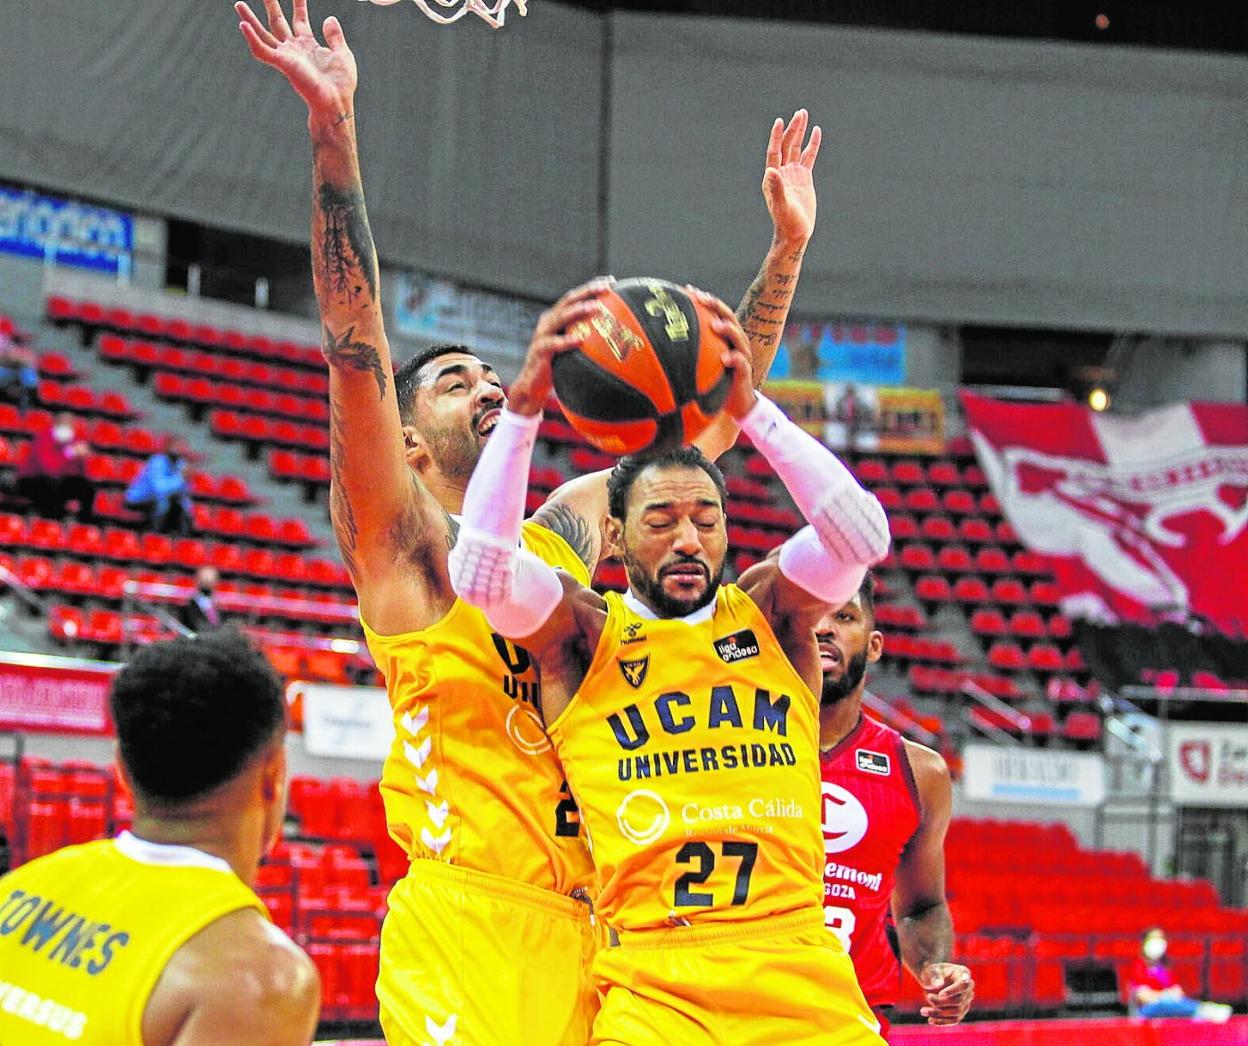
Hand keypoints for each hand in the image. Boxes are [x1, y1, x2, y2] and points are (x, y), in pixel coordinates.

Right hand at [236, 0, 356, 131]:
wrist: (335, 101)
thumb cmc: (341, 84)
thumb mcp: (342, 54)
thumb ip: (335, 36)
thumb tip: (329, 18)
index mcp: (308, 45)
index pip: (300, 19)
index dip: (298, 4)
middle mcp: (294, 49)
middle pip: (278, 22)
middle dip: (271, 5)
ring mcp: (286, 56)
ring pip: (263, 34)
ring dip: (250, 20)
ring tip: (239, 4)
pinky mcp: (281, 64)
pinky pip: (262, 50)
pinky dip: (252, 38)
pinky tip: (243, 25)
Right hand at [507, 278, 613, 415]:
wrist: (532, 386)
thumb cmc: (558, 367)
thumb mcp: (573, 350)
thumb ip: (588, 340)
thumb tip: (618, 340)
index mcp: (557, 317)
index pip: (576, 297)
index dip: (592, 286)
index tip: (611, 281)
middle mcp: (549, 321)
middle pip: (569, 300)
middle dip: (588, 291)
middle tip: (606, 287)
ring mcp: (542, 335)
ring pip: (560, 317)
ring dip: (578, 311)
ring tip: (595, 307)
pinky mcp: (539, 351)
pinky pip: (553, 344)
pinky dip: (566, 341)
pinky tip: (580, 340)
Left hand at [687, 287, 756, 421]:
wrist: (736, 404)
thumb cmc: (715, 381)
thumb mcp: (700, 364)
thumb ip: (687, 352)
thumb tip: (657, 344)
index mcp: (725, 337)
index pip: (716, 313)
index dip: (704, 300)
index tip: (688, 289)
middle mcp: (735, 342)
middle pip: (729, 317)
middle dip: (716, 306)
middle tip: (702, 298)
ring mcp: (742, 356)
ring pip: (738, 337)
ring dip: (727, 329)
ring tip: (715, 325)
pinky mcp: (745, 373)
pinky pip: (742, 364)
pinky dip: (735, 359)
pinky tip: (725, 358)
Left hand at [762, 109, 820, 246]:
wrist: (795, 233)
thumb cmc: (787, 222)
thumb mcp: (782, 205)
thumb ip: (776, 188)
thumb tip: (771, 170)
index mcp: (773, 177)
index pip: (774, 152)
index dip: (776, 137)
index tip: (780, 121)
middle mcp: (781, 173)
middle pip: (787, 146)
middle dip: (793, 129)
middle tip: (800, 113)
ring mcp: (793, 174)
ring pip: (796, 148)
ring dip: (800, 132)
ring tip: (804, 115)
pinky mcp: (804, 178)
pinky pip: (808, 157)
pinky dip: (812, 145)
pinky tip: (816, 132)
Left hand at [918, 962, 973, 1025]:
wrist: (930, 977)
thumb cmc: (931, 971)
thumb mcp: (930, 970)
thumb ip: (934, 976)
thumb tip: (938, 984)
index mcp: (963, 973)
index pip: (963, 985)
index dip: (953, 991)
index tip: (940, 994)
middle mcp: (968, 988)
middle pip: (958, 1001)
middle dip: (941, 1002)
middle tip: (927, 997)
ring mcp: (966, 1001)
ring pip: (956, 1012)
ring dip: (939, 1013)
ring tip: (923, 1010)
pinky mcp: (960, 1012)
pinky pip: (954, 1020)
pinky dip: (942, 1022)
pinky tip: (930, 1020)